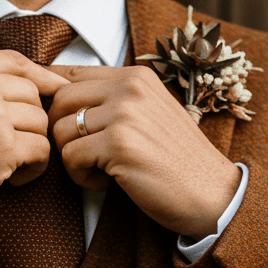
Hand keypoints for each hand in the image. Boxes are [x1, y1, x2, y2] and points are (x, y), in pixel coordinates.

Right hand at [0, 51, 64, 236]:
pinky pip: (42, 151)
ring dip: (31, 147)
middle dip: (29, 123)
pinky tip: (11, 179)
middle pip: (33, 95)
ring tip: (7, 166)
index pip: (18, 61)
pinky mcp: (4, 147)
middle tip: (11, 147)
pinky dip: (33, 169)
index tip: (54, 92)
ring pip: (40, 123)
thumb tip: (11, 85)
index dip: (42, 78)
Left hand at [47, 65, 240, 237]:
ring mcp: (125, 114)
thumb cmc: (177, 162)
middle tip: (84, 156)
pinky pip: (70, 157)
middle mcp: (130, 87)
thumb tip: (60, 95)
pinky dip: (81, 177)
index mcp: (136, 76)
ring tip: (100, 172)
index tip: (66, 127)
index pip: (72, 72)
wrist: (212, 195)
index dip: (56, 100)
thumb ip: (114, 101)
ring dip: (71, 158)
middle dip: (61, 133)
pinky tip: (105, 183)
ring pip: (60, 130)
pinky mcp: (119, 144)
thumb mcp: (149, 116)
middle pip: (59, 99)